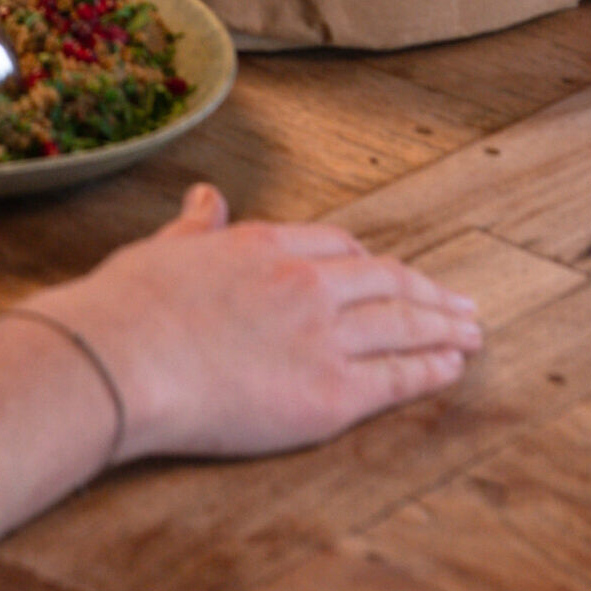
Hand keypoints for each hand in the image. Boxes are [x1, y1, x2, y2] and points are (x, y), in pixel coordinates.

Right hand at [23, 185, 480, 463]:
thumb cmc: (124, 310)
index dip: (366, 261)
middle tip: (456, 303)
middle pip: (385, 281)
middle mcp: (305, 283)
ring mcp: (324, 337)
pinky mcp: (331, 394)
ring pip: (403, 324)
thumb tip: (205, 196)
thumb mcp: (161, 251)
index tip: (382, 271)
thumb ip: (195, 229)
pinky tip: (452, 367)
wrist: (120, 360)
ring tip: (470, 333)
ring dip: (444, 327)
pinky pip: (399, 377)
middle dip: (425, 291)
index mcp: (263, 247)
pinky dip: (432, 369)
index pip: (334, 246)